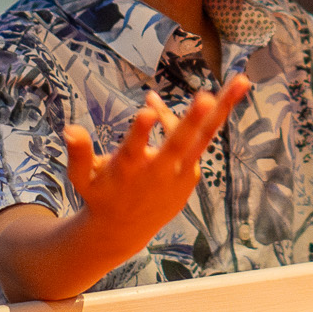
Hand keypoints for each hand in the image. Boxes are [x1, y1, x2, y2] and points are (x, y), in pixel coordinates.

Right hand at [67, 76, 252, 261]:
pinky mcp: (191, 174)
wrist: (125, 231)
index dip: (142, 130)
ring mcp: (180, 174)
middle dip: (193, 119)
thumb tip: (69, 128)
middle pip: (180, 142)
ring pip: (204, 137)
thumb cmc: (100, 195)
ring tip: (244, 80)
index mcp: (128, 170)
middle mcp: (158, 171)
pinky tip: (203, 100)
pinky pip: (196, 140)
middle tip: (206, 96)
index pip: (134, 148)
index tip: (147, 109)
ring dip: (224, 109)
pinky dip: (198, 118)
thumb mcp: (82, 178)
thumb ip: (79, 154)